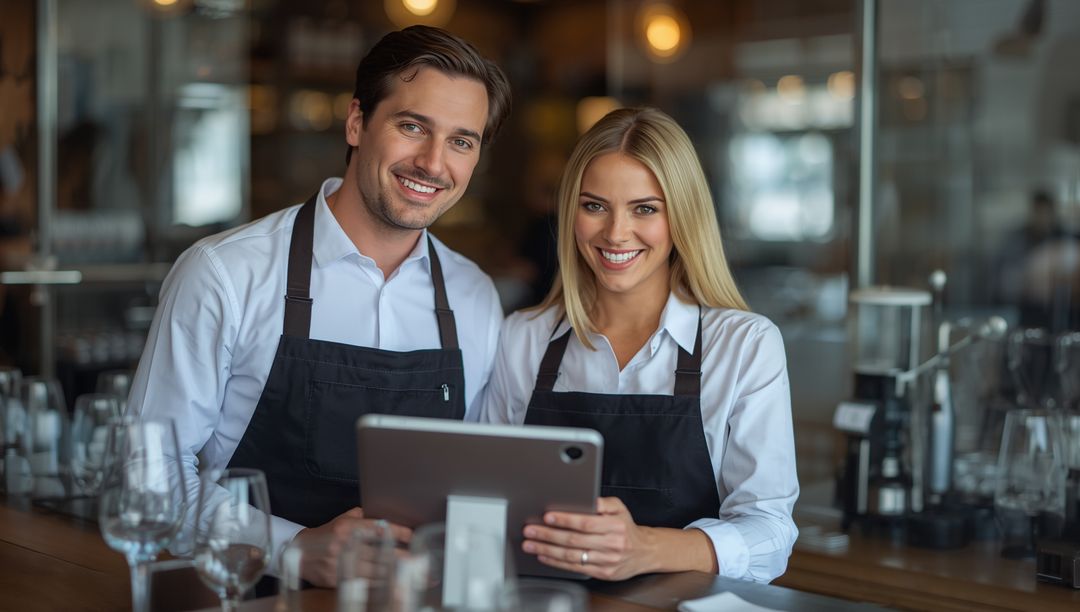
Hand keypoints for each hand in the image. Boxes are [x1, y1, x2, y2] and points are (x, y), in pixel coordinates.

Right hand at [292, 507, 411, 586]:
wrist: (300, 553)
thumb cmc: (327, 534)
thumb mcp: (343, 520)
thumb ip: (365, 516)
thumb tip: (387, 516)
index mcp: (349, 528)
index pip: (378, 529)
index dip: (397, 532)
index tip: (412, 535)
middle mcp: (346, 545)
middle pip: (380, 552)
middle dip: (403, 557)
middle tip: (421, 559)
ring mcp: (342, 564)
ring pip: (375, 571)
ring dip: (396, 573)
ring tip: (414, 574)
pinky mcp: (338, 580)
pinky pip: (365, 583)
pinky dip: (381, 583)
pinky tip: (395, 584)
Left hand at [521, 496, 653, 580]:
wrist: (644, 552)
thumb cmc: (627, 529)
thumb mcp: (620, 509)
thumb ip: (602, 503)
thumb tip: (585, 499)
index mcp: (615, 526)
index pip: (586, 523)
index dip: (565, 520)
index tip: (547, 517)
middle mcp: (611, 544)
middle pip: (574, 540)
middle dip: (548, 535)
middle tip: (531, 531)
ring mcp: (606, 561)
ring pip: (571, 556)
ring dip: (547, 550)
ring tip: (531, 544)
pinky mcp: (602, 573)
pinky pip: (575, 568)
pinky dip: (557, 562)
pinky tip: (545, 556)